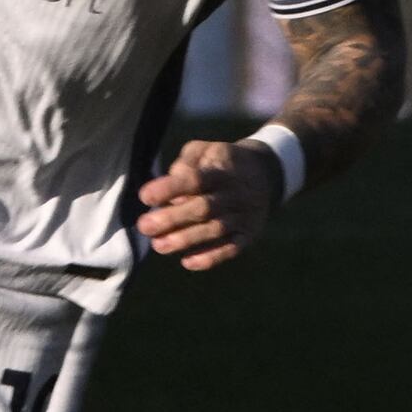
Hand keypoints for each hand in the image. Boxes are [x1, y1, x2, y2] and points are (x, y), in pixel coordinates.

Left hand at [135, 136, 280, 270]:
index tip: (145, 196)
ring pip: (215, 230)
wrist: (266, 173)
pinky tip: (188, 262)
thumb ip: (187, 161)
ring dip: (186, 240)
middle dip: (172, 218)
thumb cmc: (222, 162)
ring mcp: (243, 215)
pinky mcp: (249, 234)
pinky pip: (232, 248)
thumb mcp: (206, 149)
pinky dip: (211, 257)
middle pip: (203, 208)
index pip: (195, 179)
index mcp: (221, 170)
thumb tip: (172, 181)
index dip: (170, 188)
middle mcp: (234, 193)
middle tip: (144, 226)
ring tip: (159, 245)